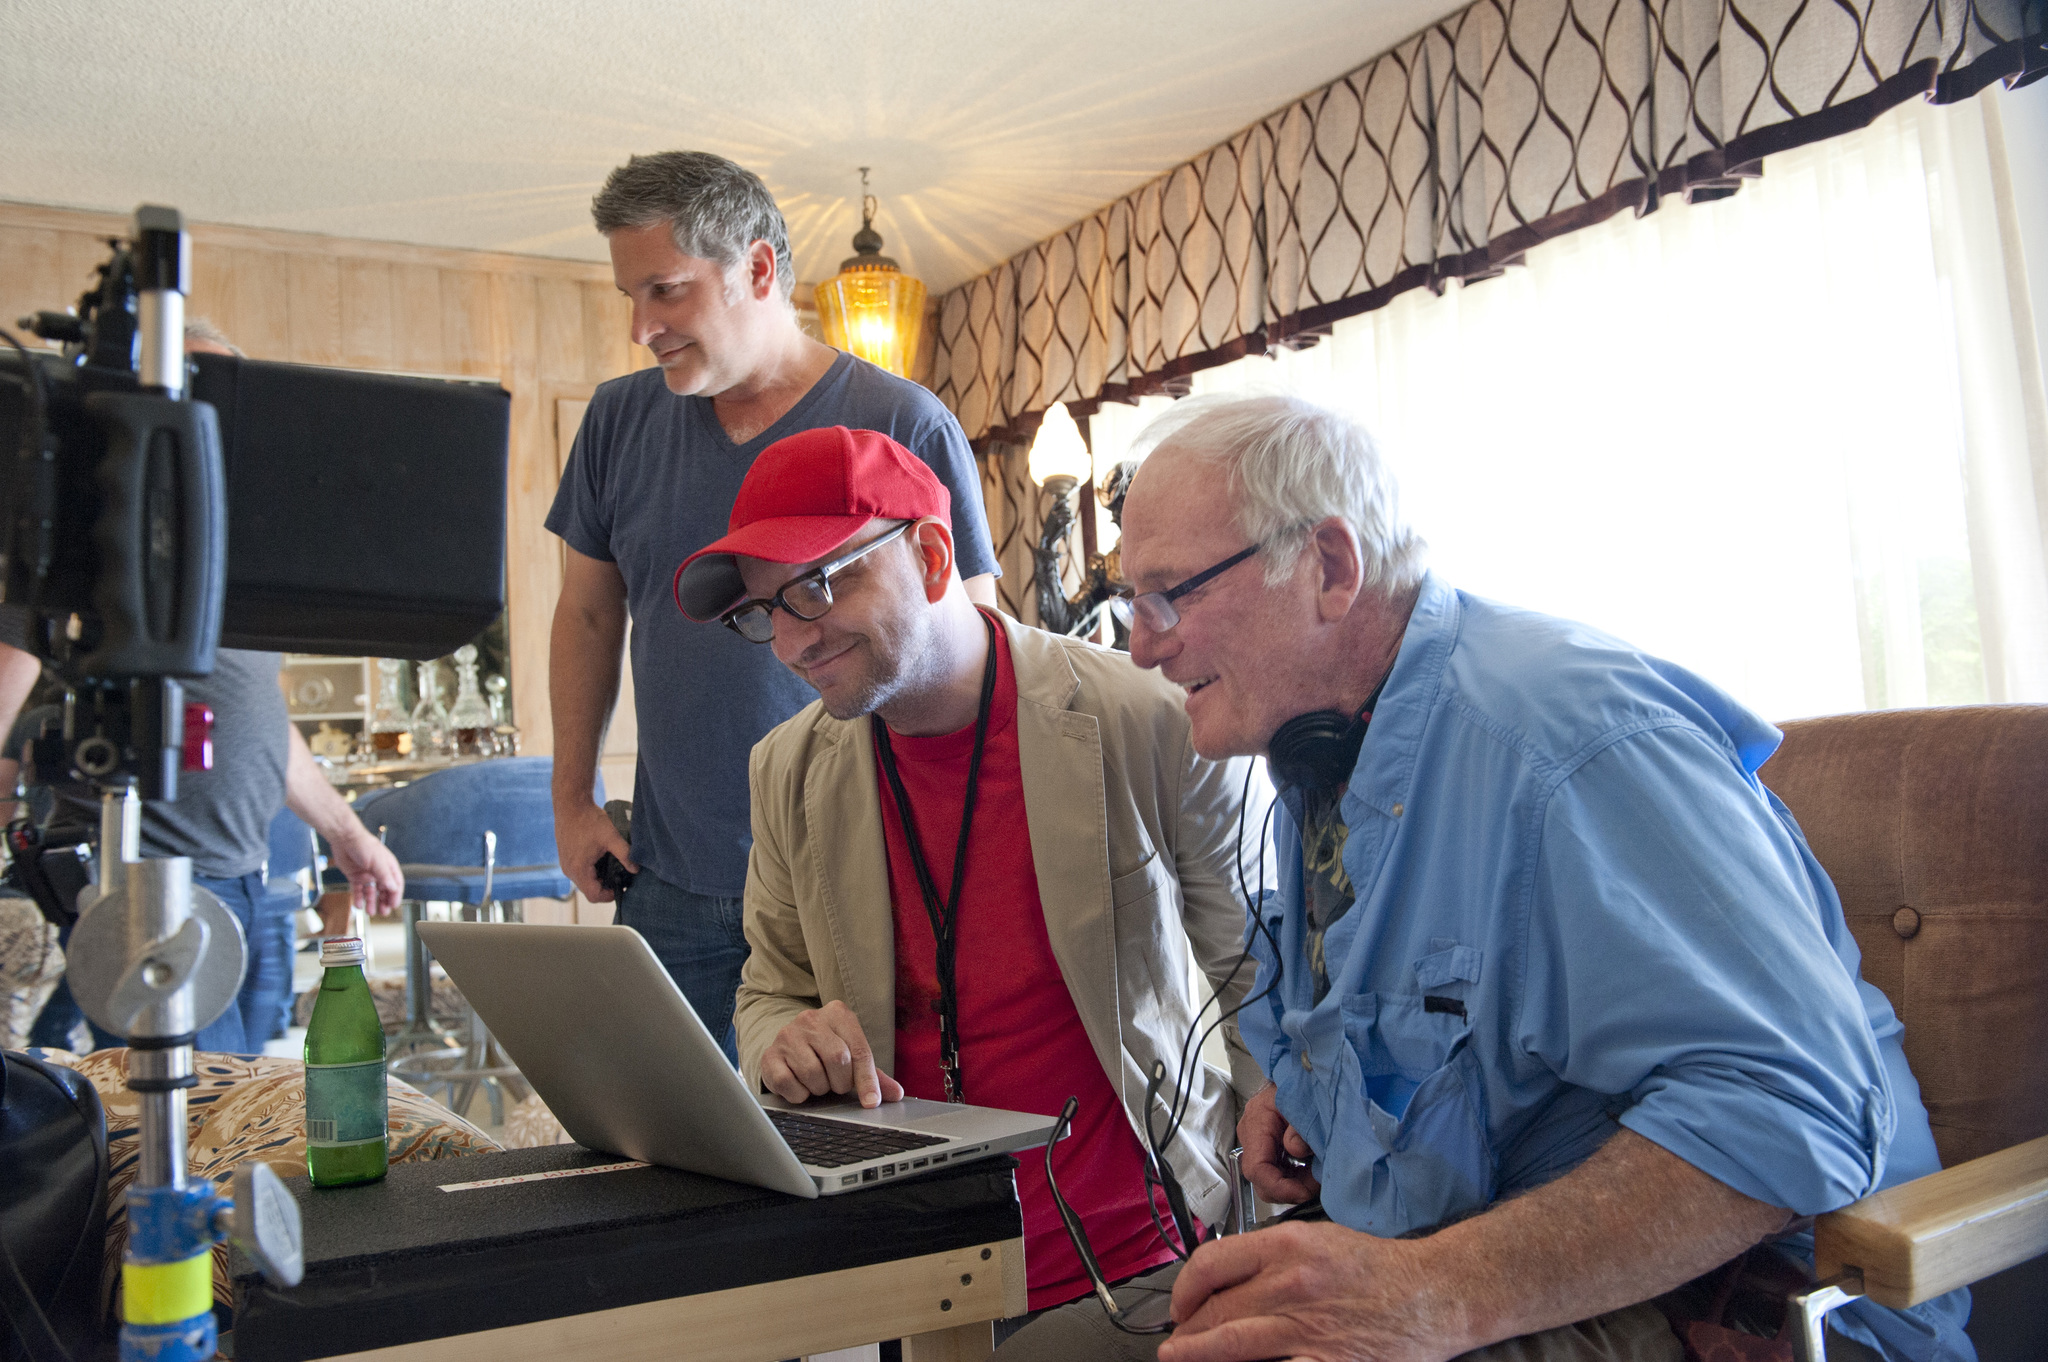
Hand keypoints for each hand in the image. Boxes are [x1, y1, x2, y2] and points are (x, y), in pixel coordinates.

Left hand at [327, 822, 403, 916]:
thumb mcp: (377, 861)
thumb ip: (385, 876)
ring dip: (371, 902)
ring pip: (371, 892)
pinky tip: (358, 904)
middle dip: (384, 901)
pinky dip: (358, 898)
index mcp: (388, 867)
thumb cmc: (363, 844)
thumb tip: (393, 888)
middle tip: (383, 912)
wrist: (344, 839)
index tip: (393, 905)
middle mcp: (378, 872)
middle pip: (384, 890)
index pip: (395, 884)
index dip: (395, 895)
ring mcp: (366, 875)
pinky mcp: (355, 876)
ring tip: (370, 911)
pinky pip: (358, 890)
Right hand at [556, 798, 633, 901]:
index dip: (609, 895)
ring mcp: (565, 864)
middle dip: (605, 886)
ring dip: (598, 878)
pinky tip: (601, 858)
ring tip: (612, 866)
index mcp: (579, 869)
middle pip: (589, 890)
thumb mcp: (611, 837)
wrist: (571, 804)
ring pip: (584, 881)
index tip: (621, 887)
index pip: (594, 895)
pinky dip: (590, 870)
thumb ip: (625, 854)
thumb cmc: (589, 819)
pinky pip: (579, 872)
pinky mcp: (565, 857)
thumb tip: (636, 869)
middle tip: (620, 876)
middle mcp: (569, 870)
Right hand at [760, 1001, 903, 1108]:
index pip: (859, 1050)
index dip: (867, 1080)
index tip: (871, 1102)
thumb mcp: (852, 1057)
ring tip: (817, 1081)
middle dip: (840, 1082)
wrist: (788, 1047)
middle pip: (838, 1059)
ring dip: (819, 1088)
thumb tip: (896, 1094)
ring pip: (813, 1073)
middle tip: (835, 1083)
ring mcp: (787, 1035)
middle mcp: (810, 1019)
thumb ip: (873, 1075)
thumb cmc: (825, 1052)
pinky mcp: (770, 1055)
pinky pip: (789, 1083)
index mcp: (838, 1014)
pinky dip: (798, 1094)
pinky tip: (800, 1085)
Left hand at [1160, 1221, 1448, 1361]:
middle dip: (1187, 1329)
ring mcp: (1306, 1327)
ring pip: (1230, 1344)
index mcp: (1286, 1247)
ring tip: (1180, 1357)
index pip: (1210, 1264)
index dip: (1184, 1288)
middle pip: (1215, 1309)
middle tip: (1176, 1339)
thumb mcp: (1317, 1240)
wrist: (1432, 1294)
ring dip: (1197, 1353)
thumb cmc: (1378, 1269)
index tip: (1181, 1303)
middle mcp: (1290, 1284)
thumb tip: (1225, 1279)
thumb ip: (1269, 1256)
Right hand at [1237, 1081, 1319, 1204]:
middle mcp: (1253, 1134)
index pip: (1256, 1168)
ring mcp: (1260, 1142)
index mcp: (1258, 1121)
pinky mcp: (1271, 1147)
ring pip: (1271, 1178)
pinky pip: (1279, 1170)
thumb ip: (1302, 1126)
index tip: (1303, 1193)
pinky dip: (1296, 1177)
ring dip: (1295, 1184)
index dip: (1278, 1187)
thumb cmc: (1305, 1082)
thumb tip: (1296, 1149)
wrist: (1306, 1071)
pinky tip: (1312, 1170)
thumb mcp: (1307, 1101)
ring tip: (1318, 1175)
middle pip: (1261, 1179)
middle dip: (1289, 1189)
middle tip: (1315, 1185)